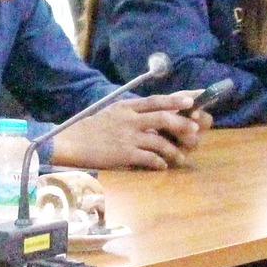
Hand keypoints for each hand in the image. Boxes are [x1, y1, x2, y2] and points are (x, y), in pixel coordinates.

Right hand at [53, 93, 208, 169]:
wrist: (71, 142)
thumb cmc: (91, 128)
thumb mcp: (112, 113)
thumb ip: (131, 114)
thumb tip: (152, 117)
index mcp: (126, 107)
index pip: (155, 100)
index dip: (175, 99)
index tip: (191, 99)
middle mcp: (129, 119)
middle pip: (163, 118)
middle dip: (182, 124)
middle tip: (195, 129)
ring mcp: (128, 137)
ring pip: (159, 142)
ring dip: (173, 150)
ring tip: (181, 157)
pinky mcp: (124, 154)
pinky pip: (149, 159)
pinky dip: (159, 163)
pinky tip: (162, 166)